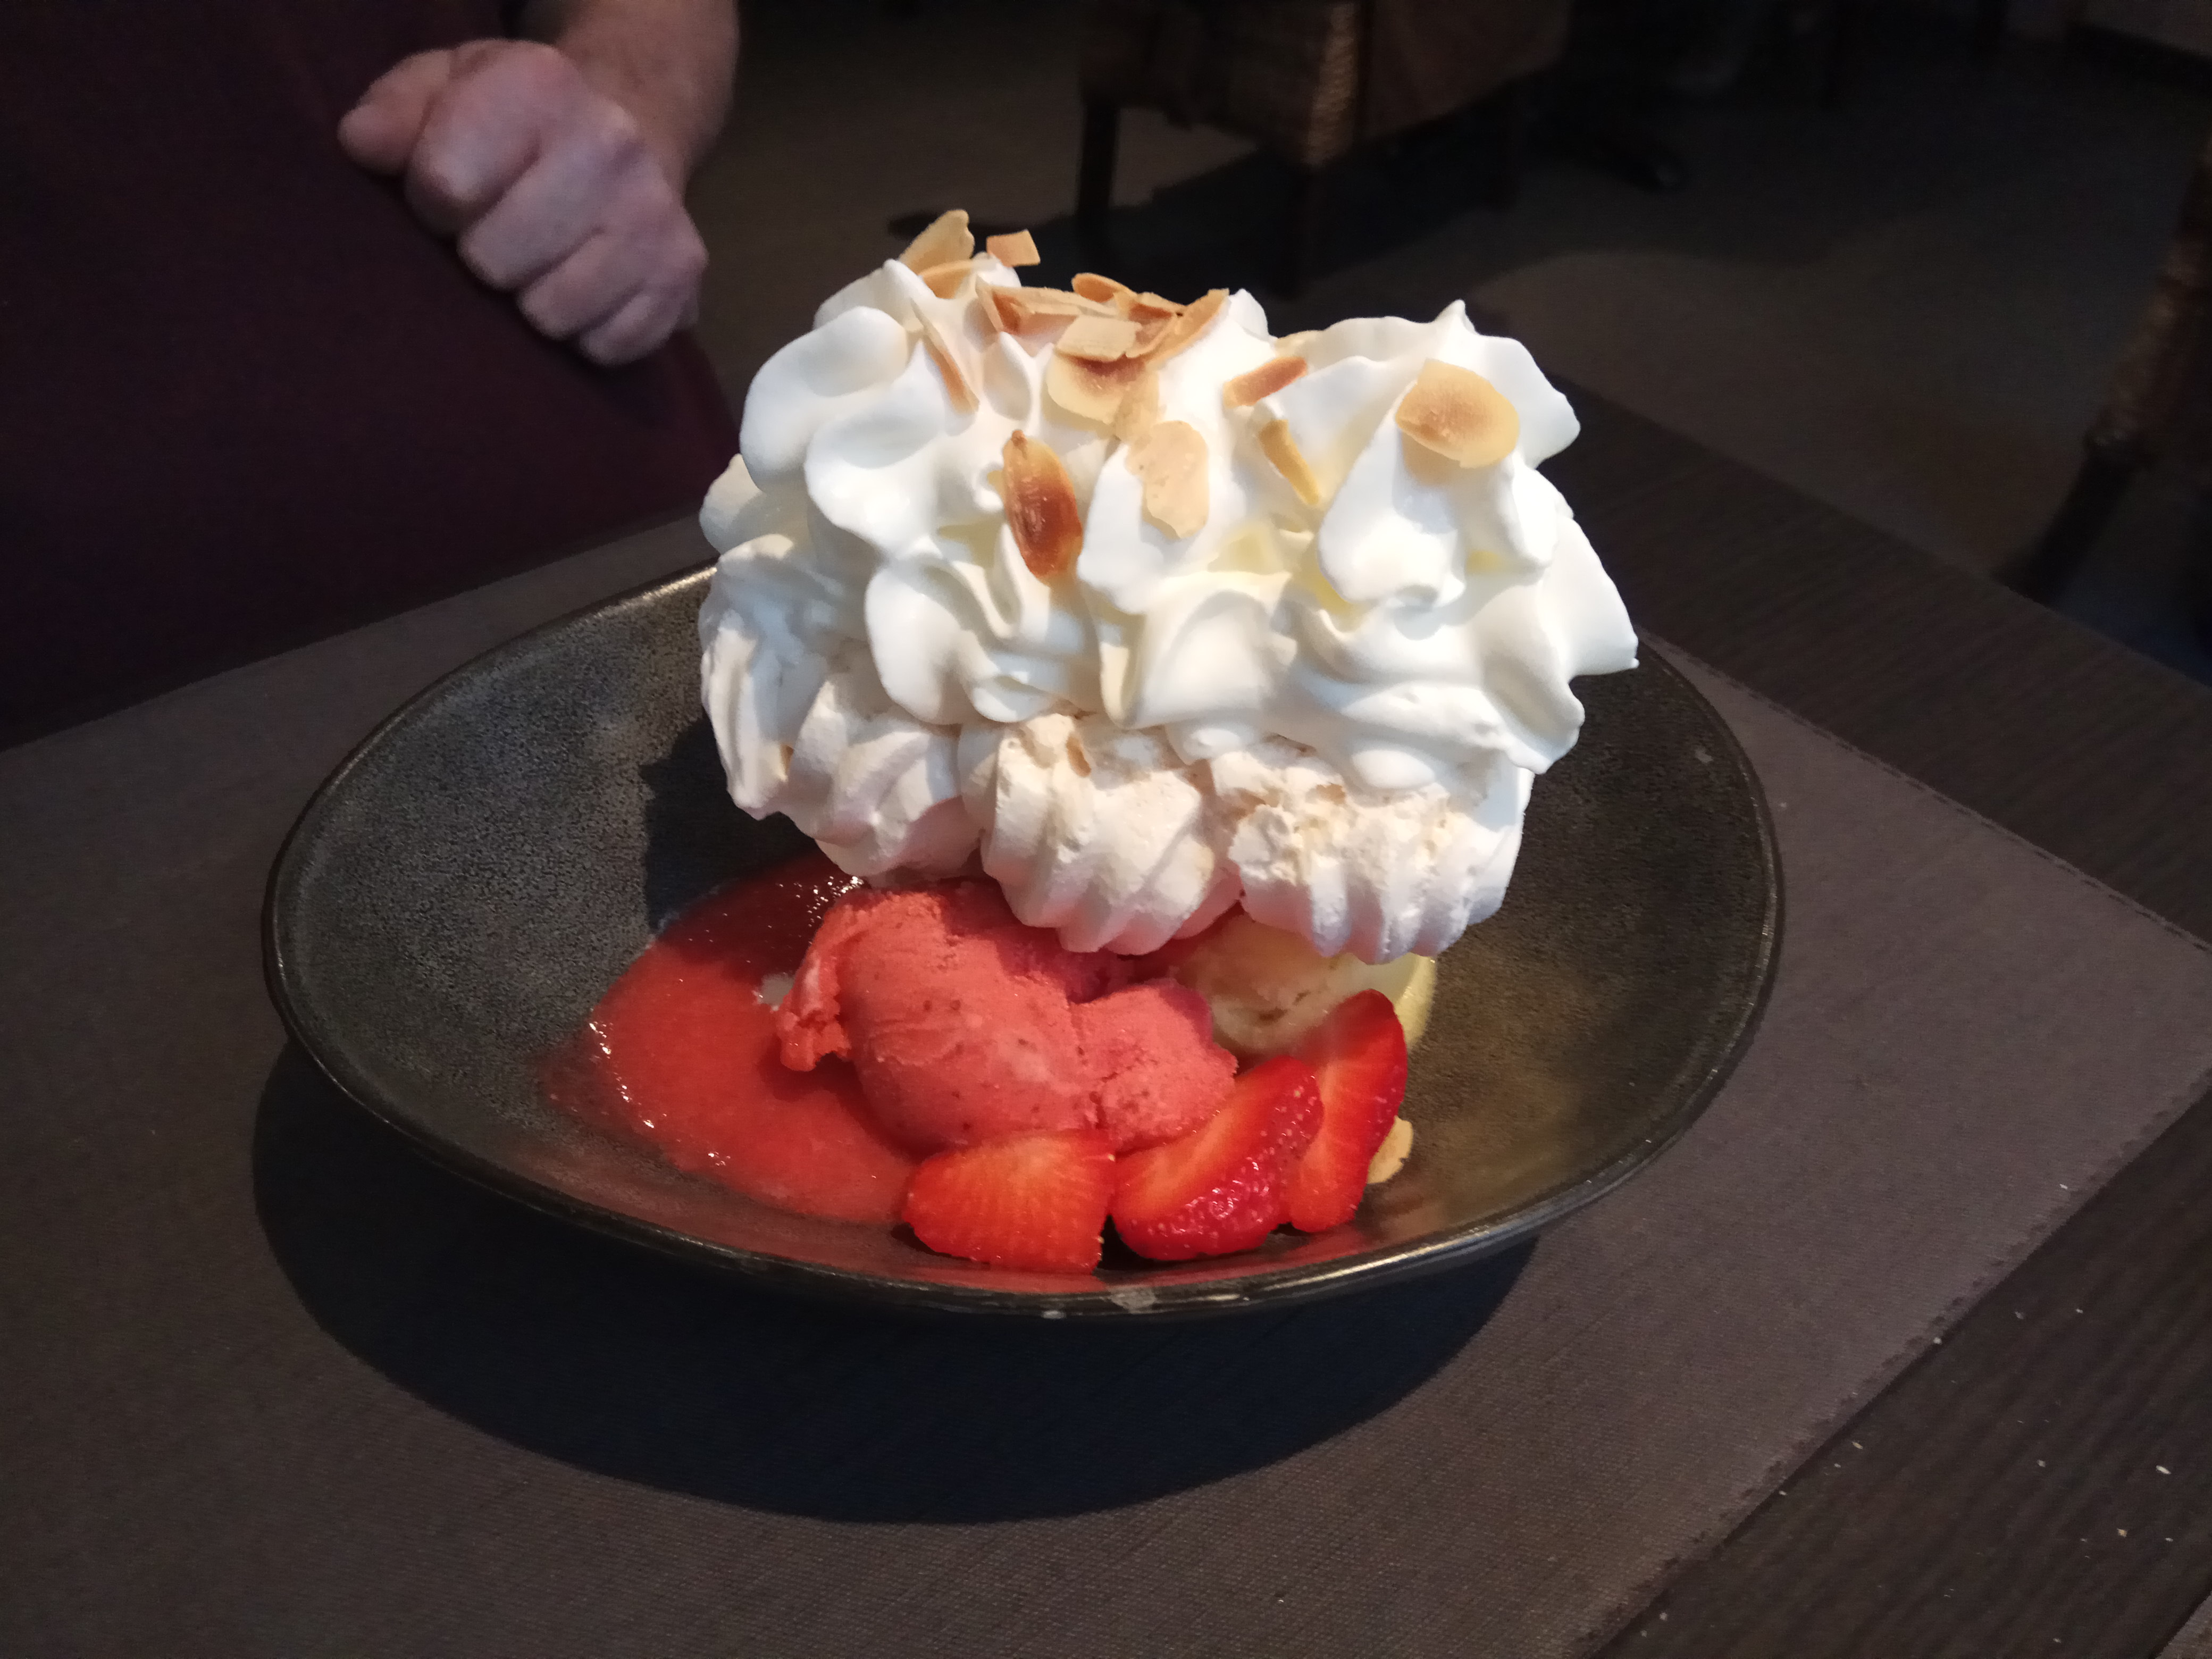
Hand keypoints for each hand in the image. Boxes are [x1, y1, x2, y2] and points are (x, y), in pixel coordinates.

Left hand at [339, 41, 707, 365]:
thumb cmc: (512, 119)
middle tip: (497, 235)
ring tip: (539, 264)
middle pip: (497, 261)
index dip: (432, 204)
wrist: (631, 124)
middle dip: (483, 258)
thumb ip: (395, 112)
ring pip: (551, 314)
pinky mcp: (683, 274)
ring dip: (532, 301)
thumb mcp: (443, 87)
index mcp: (539, 84)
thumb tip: (362, 148)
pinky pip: (606, 346)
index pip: (446, 186)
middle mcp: (610, 143)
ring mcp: (655, 215)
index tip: (447, 195)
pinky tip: (583, 290)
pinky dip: (585, 333)